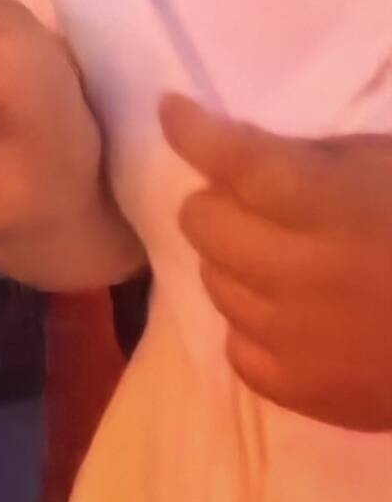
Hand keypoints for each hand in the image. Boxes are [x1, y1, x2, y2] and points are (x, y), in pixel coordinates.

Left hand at [159, 97, 391, 431]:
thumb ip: (326, 159)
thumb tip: (252, 150)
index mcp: (326, 205)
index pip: (231, 159)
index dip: (193, 130)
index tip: (175, 111)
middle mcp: (296, 270)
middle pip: (202, 221)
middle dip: (220, 202)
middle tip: (253, 203)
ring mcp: (293, 336)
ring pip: (213, 282)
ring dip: (238, 264)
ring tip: (287, 263)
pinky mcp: (302, 390)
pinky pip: (239, 347)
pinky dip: (257, 328)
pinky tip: (298, 320)